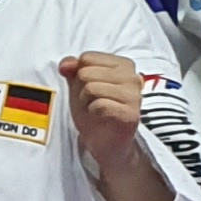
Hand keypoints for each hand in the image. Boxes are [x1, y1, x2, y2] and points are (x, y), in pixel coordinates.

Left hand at [61, 51, 149, 173]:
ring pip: (91, 87)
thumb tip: (66, 64)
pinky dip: (93, 112)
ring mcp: (134, 95)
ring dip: (85, 102)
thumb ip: (72, 69)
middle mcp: (133, 77)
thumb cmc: (93, 111)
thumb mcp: (78, 85)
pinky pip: (99, 105)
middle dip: (81, 90)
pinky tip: (100, 117)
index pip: (87, 57)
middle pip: (86, 72)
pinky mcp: (131, 114)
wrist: (104, 142)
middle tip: (91, 102)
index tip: (87, 88)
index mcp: (123, 64)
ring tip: (94, 110)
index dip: (78, 74)